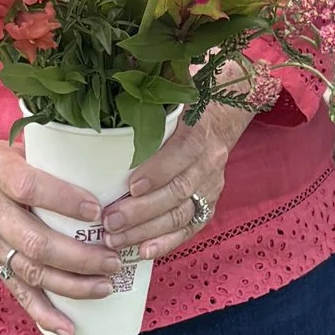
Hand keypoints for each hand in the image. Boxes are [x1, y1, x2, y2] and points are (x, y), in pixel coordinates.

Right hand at [0, 101, 125, 334]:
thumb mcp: (6, 146)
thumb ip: (45, 155)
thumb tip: (93, 162)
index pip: (29, 187)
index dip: (64, 200)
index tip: (96, 209)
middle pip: (36, 242)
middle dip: (80, 256)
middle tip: (113, 258)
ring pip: (32, 272)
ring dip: (72, 285)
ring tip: (105, 285)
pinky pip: (18, 292)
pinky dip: (44, 314)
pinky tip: (69, 329)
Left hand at [98, 104, 249, 257]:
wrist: (224, 113)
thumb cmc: (187, 100)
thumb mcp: (174, 90)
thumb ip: (150, 92)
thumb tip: (115, 82)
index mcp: (199, 129)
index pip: (183, 152)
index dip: (158, 171)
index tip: (130, 185)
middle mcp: (209, 160)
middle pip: (177, 190)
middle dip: (142, 210)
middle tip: (110, 221)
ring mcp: (211, 185)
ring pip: (181, 214)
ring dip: (147, 230)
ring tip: (116, 239)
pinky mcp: (209, 202)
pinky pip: (190, 227)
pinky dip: (167, 242)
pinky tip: (143, 251)